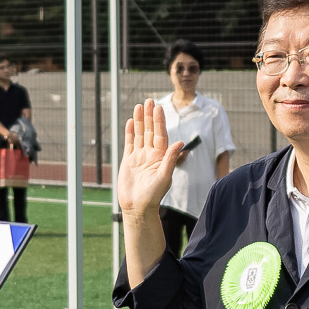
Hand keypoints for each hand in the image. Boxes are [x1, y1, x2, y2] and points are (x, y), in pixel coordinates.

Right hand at [115, 100, 190, 218]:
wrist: (137, 208)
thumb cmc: (153, 196)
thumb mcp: (164, 177)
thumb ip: (170, 159)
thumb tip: (180, 143)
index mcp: (161, 157)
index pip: (160, 134)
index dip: (159, 121)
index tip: (158, 107)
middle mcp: (151, 154)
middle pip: (150, 131)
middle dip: (150, 116)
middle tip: (149, 100)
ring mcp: (139, 156)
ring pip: (140, 134)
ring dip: (140, 121)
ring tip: (139, 106)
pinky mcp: (128, 161)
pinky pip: (129, 143)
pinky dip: (130, 132)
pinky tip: (131, 121)